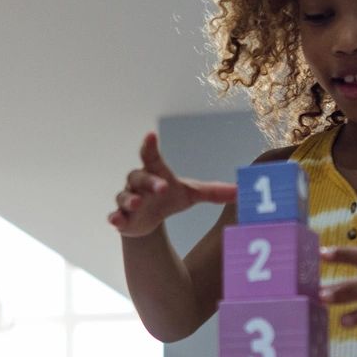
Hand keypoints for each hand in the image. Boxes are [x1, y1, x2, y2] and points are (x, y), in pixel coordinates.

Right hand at [108, 133, 236, 237]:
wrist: (149, 220)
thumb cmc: (169, 198)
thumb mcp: (191, 194)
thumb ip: (214, 192)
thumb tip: (241, 192)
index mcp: (155, 172)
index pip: (151, 155)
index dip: (149, 145)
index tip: (150, 135)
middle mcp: (138, 183)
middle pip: (140, 177)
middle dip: (150, 182)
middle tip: (162, 187)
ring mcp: (128, 200)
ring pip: (125, 196)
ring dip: (130, 199)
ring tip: (138, 203)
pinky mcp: (122, 218)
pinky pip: (115, 215)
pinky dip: (115, 217)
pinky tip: (116, 220)